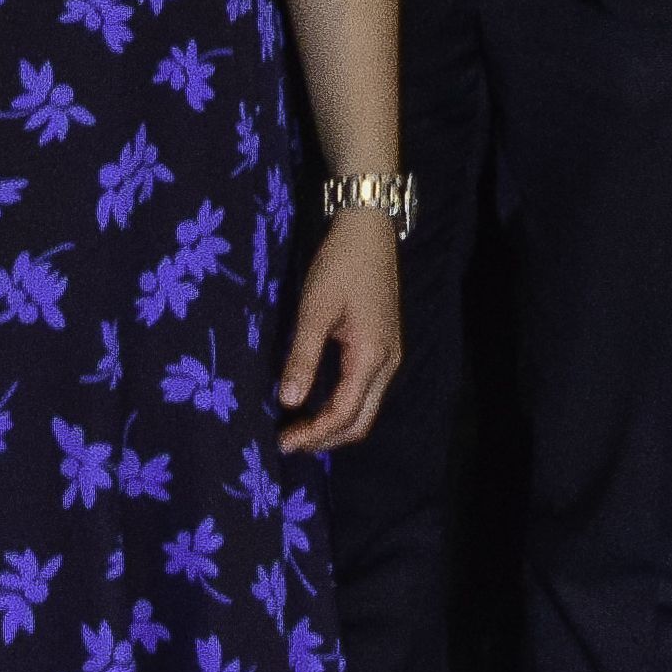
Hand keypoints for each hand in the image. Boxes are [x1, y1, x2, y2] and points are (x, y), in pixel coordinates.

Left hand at [273, 208, 406, 453]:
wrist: (370, 230)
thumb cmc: (340, 265)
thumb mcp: (315, 309)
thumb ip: (302, 357)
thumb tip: (288, 401)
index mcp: (371, 355)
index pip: (343, 413)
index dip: (314, 434)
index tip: (282, 441)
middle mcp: (387, 363)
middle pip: (360, 421)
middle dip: (326, 438)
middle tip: (289, 441)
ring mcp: (390, 355)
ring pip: (366, 409)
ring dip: (334, 425)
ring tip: (298, 427)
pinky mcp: (384, 347)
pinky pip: (366, 391)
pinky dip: (342, 406)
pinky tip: (317, 402)